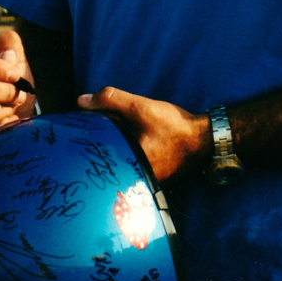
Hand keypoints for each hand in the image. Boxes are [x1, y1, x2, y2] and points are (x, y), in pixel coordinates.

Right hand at [0, 30, 36, 140]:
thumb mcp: (14, 59)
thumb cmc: (11, 82)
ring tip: (14, 103)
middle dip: (6, 89)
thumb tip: (7, 56)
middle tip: (20, 91)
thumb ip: (10, 44)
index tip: (15, 73)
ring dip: (8, 106)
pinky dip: (5, 122)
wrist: (16, 113)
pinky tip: (7, 118)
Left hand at [78, 87, 210, 182]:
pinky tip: (127, 139)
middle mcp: (133, 178)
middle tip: (90, 131)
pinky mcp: (148, 176)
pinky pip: (127, 162)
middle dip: (97, 144)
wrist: (203, 139)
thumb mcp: (141, 107)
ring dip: (111, 146)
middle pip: (103, 159)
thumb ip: (111, 100)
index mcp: (128, 164)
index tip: (78, 131)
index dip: (85, 141)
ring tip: (107, 132)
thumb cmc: (174, 126)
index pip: (94, 154)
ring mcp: (141, 180)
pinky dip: (123, 150)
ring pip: (115, 160)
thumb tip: (82, 100)